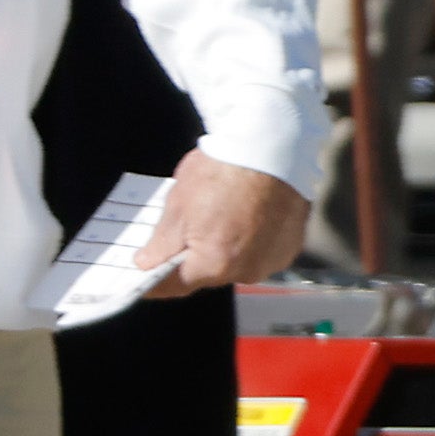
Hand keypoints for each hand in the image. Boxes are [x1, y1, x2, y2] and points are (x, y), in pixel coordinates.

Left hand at [145, 152, 308, 295]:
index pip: (174, 287)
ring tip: (221, 217)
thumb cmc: (225, 171)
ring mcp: (272, 259)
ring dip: (225, 249)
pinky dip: (250, 240)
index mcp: (214, 264)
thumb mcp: (177, 206)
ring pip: (236, 264)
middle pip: (208, 274)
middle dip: (193, 258)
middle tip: (185, 229)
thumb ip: (161, 244)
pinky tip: (245, 216)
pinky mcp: (290, 245)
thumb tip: (149, 262)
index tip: (144, 277)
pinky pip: (261, 253)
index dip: (154, 282)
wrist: (271, 148)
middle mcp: (247, 270)